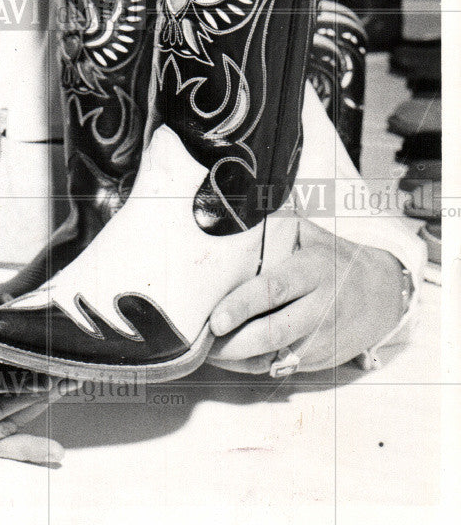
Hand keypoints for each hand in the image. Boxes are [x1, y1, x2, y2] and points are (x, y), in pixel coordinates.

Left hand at [207, 219, 404, 373]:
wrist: (382, 292)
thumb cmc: (334, 257)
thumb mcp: (309, 235)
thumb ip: (274, 231)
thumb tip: (232, 220)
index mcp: (314, 270)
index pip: (274, 289)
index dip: (242, 305)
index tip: (216, 318)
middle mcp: (322, 306)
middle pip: (273, 331)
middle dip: (235, 341)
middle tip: (204, 339)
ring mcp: (323, 337)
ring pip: (275, 356)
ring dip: (238, 358)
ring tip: (208, 351)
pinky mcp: (321, 358)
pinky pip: (281, 366)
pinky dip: (253, 365)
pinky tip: (230, 358)